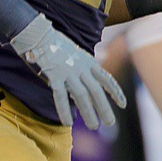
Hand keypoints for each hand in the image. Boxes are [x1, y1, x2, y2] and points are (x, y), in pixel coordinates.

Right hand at [10, 14, 125, 128]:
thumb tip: (90, 85)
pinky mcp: (53, 76)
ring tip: (95, 126)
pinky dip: (64, 110)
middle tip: (110, 123)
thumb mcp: (77, 54)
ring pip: (82, 96)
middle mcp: (82, 68)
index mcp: (89, 62)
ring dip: (89, 112)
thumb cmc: (56, 44)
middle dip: (104, 108)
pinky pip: (60, 96)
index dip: (116, 93)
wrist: (38, 34)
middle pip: (97, 91)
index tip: (123, 105)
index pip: (107, 79)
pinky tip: (68, 122)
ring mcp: (68, 72)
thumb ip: (85, 68)